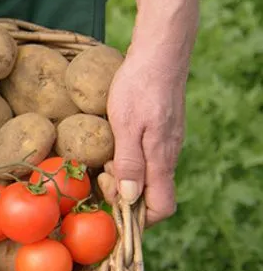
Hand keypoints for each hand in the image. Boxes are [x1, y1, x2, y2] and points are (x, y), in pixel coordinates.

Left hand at [104, 42, 188, 224]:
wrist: (159, 52)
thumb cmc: (139, 86)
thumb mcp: (126, 125)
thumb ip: (129, 164)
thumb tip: (129, 199)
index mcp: (162, 160)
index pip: (161, 208)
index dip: (137, 217)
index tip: (112, 204)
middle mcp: (168, 156)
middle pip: (150, 195)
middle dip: (122, 195)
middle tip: (101, 172)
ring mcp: (166, 144)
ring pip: (146, 176)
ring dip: (122, 176)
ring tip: (104, 157)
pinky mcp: (161, 132)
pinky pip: (145, 158)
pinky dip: (126, 160)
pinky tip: (111, 144)